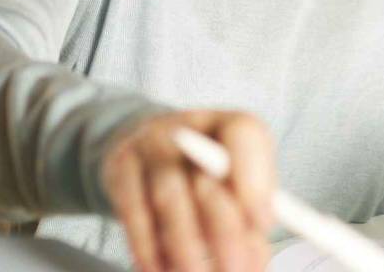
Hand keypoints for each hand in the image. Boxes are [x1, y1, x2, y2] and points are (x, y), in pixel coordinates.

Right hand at [102, 109, 277, 271]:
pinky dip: (148, 248)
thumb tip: (255, 257)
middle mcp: (187, 128)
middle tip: (236, 270)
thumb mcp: (236, 182)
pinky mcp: (119, 169)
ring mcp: (148, 146)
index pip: (244, 135)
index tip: (263, 225)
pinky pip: (133, 213)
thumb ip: (250, 215)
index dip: (255, 181)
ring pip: (167, 198)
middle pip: (205, 178)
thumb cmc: (205, 172)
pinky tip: (160, 271)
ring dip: (186, 248)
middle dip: (224, 233)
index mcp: (228, 125)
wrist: (148, 150)